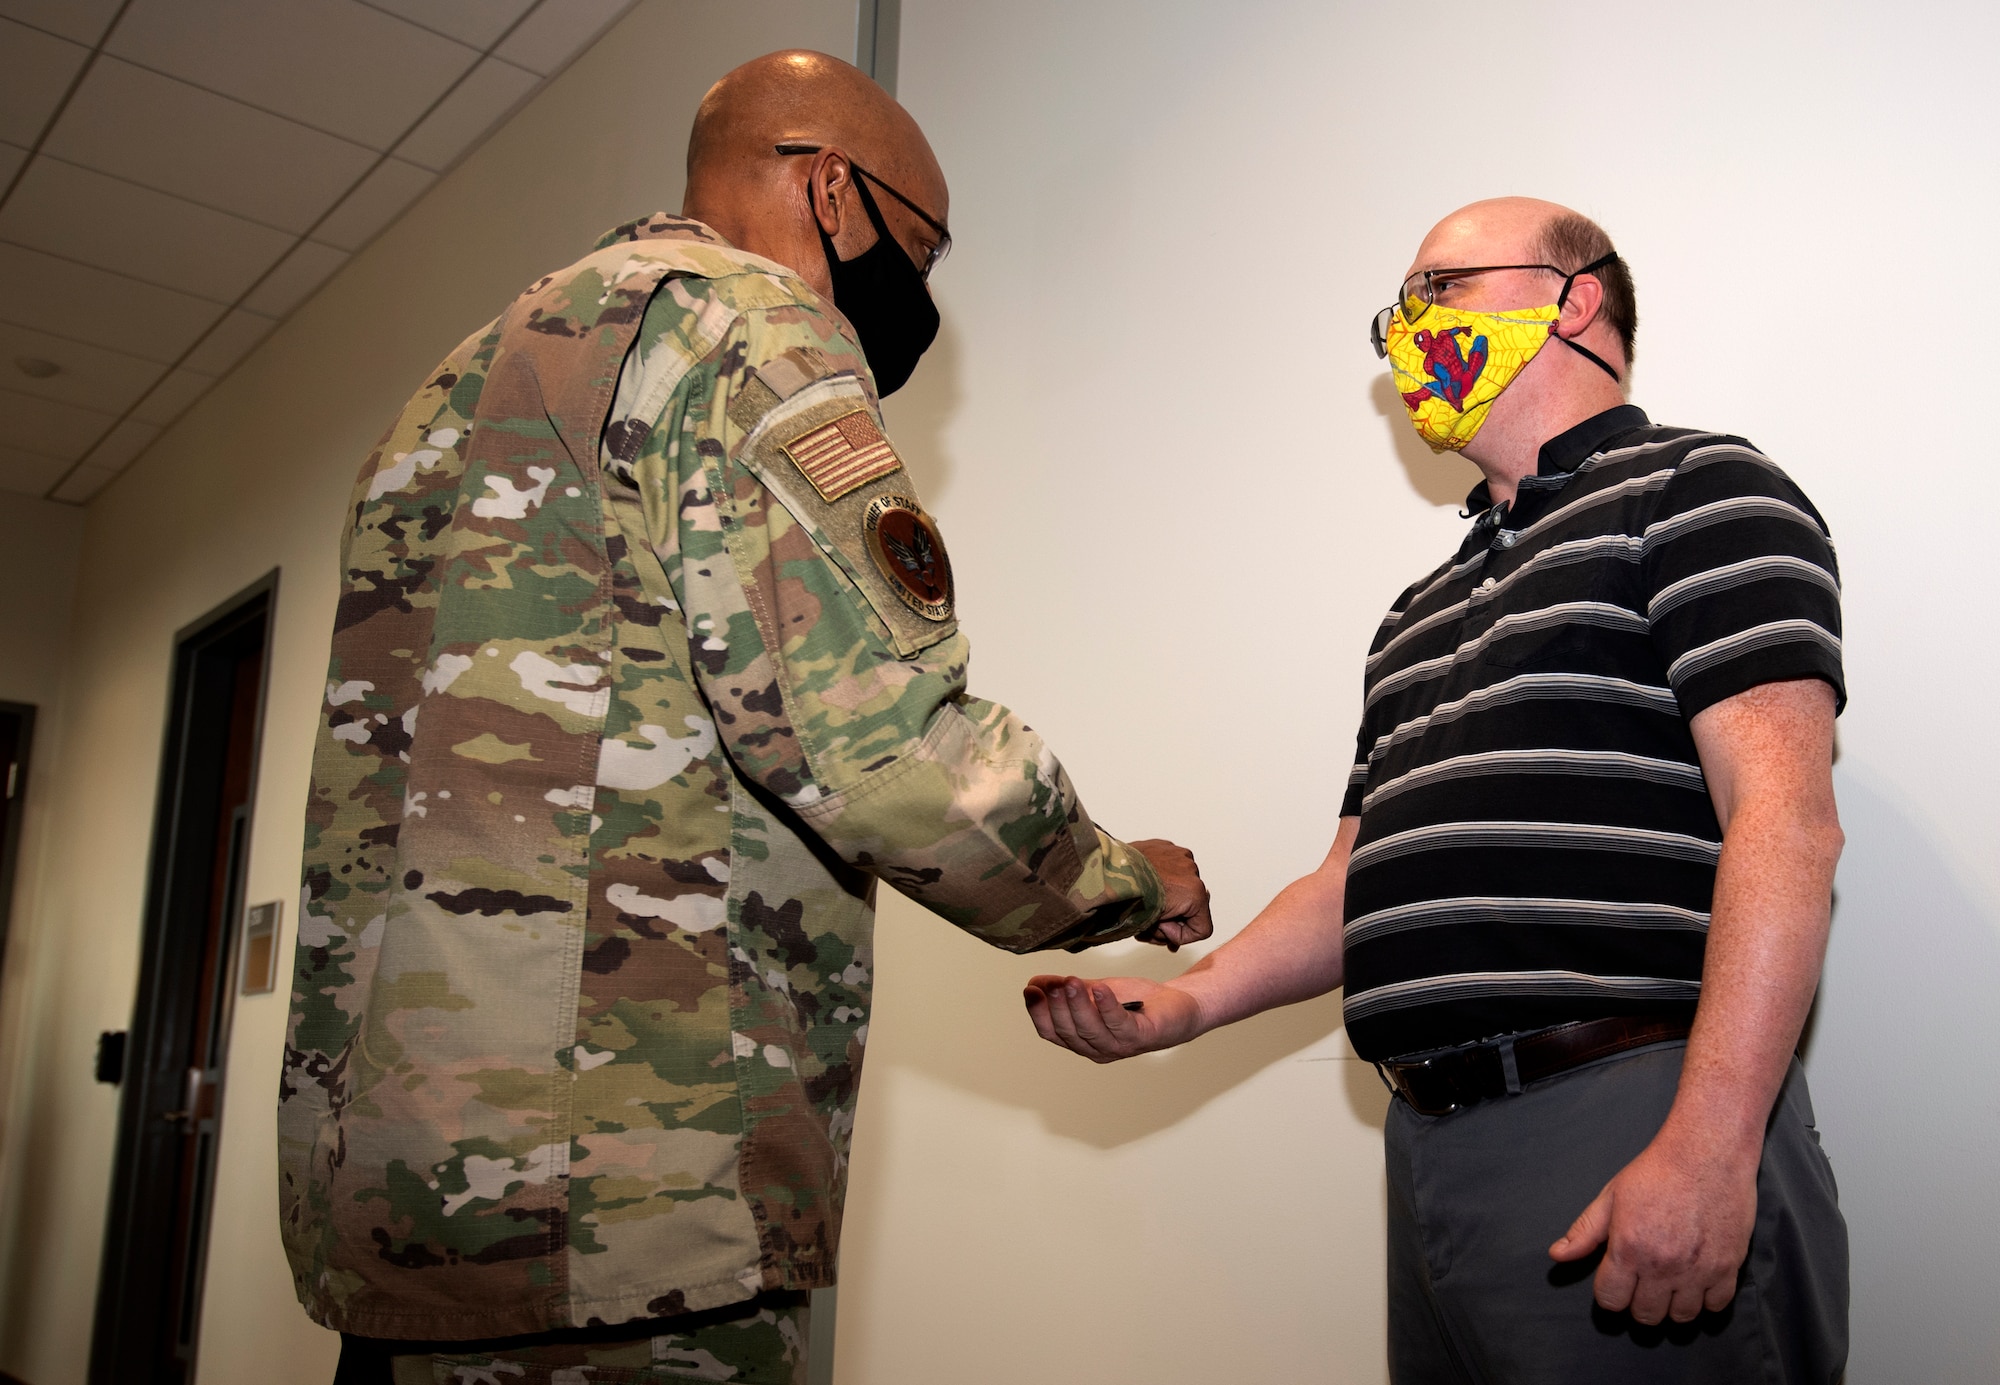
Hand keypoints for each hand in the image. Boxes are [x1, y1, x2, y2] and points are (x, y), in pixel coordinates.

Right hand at [1022, 975, 1202, 1062]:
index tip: (1030, 990)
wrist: (1177, 1004)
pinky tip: (1100, 989)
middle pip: (1069, 1032)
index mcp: (1082, 1040)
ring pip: (1091, 1030)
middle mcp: (1097, 1049)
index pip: (1052, 1032)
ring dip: (1078, 1006)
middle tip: (1051, 984)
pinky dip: (1108, 1007)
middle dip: (1056, 1007)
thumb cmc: (1136, 1001)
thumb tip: (1034, 983)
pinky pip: (1120, 1024)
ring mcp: (1120, 1046)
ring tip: (1070, 983)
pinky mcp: (1141, 1036)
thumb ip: (1067, 989)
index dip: (1039, 1013)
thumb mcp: (1094, 991)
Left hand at [1128, 838, 1212, 950]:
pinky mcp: (1165, 846)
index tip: (1159, 929)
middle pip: (1191, 907)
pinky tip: (1143, 882)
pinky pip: (1170, 868)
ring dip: (1166, 896)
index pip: (1201, 929)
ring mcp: (1179, 856)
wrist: (1105, 873)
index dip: (1179, 935)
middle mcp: (1192, 871)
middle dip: (1171, 917)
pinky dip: (1159, 877)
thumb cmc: (1125, 899)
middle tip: (1149, 920)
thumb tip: (1172, 938)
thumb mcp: (1153, 928)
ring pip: (1180, 887)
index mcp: (1195, 893)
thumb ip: (1169, 934)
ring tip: (1143, 899)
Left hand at [1548, 1127, 1759, 1324]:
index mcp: (1629, 1249)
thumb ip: (1585, 1232)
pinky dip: (1706, 1300)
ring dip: (1672, 1305)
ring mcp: (1698, 1270)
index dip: (1609, 1294)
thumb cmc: (1656, 1172)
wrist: (1706, 1153)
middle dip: (1638, 1303)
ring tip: (1669, 1284)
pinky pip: (1716, 1306)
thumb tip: (1557, 1255)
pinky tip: (1696, 1281)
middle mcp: (1662, 1267)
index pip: (1610, 1300)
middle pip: (1645, 1315)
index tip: (1616, 1282)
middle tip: (1642, 1284)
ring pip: (1681, 1317)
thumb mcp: (1611, 1197)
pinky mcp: (1728, 1267)